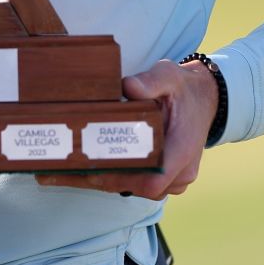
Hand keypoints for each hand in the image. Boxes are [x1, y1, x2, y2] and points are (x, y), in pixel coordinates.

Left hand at [36, 58, 218, 199]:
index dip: (121, 179)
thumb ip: (151, 80)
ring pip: (134, 189)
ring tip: (60, 173)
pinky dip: (111, 178)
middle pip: (137, 188)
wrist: (204, 100)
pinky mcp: (164, 179)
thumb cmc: (184, 89)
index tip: (93, 172)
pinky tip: (82, 170)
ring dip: (101, 182)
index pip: (153, 179)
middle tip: (59, 172)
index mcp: (183, 149)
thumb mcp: (170, 75)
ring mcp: (174, 179)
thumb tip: (128, 87)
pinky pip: (137, 185)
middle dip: (98, 181)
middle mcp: (180, 171)